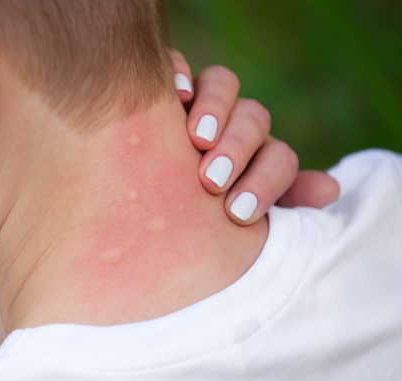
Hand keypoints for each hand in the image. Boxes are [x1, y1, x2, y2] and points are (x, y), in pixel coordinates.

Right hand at [171, 50, 339, 224]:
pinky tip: (176, 95)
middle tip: (212, 181)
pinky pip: (176, 65)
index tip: (239, 213)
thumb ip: (281, 205)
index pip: (278, 158)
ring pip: (222, 83)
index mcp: (257, 158)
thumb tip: (328, 189)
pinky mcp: (166, 89)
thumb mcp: (238, 218)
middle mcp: (234, 123)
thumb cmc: (198, 216)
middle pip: (252, 118)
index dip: (267, 182)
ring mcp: (200, 101)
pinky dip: (179, 73)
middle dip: (238, 148)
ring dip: (215, 108)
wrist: (148, 205)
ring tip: (197, 139)